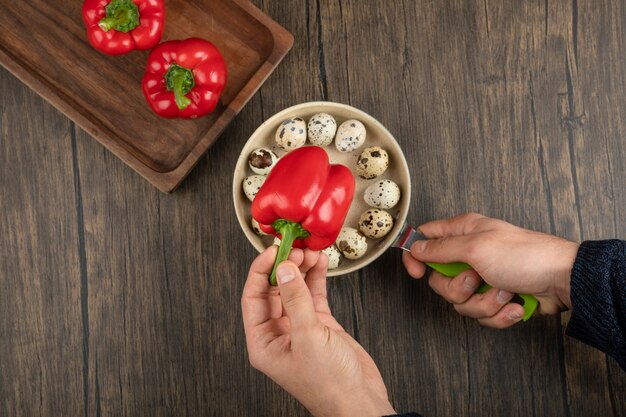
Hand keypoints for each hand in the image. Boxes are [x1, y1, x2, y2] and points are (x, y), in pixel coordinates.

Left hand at [241, 246, 395, 416]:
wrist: (359, 401)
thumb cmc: (329, 385)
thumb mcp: (308, 337)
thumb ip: (296, 299)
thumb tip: (283, 269)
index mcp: (264, 342)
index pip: (253, 297)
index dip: (260, 271)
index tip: (273, 251)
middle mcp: (279, 333)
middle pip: (274, 289)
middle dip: (284, 267)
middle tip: (296, 248)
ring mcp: (300, 327)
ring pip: (295, 289)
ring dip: (302, 269)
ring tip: (310, 253)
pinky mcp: (320, 324)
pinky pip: (314, 294)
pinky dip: (317, 277)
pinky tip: (321, 263)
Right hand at [402, 213, 579, 327]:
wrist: (563, 281)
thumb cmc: (526, 255)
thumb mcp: (476, 247)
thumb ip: (440, 249)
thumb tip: (416, 248)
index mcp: (463, 232)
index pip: (425, 240)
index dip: (416, 257)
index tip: (416, 272)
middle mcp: (470, 254)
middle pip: (440, 281)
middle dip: (459, 288)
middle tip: (478, 279)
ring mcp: (483, 278)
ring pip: (461, 303)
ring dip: (484, 303)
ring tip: (504, 291)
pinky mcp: (496, 299)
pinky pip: (482, 315)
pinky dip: (499, 313)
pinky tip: (514, 303)